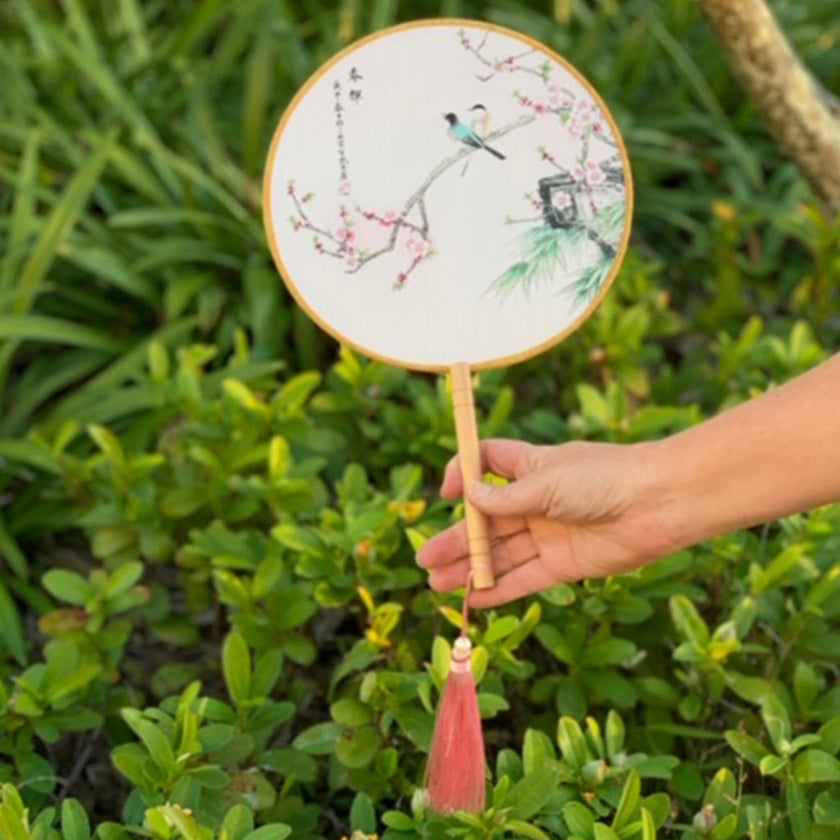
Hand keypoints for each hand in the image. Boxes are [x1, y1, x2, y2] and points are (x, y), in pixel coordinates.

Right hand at [416, 438, 676, 606]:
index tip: (448, 492)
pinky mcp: (564, 564)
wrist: (660, 503)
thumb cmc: (605, 477)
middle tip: (424, 558)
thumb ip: (506, 497)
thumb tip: (469, 498)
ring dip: (469, 568)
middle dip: (456, 539)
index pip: (487, 463)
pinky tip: (473, 598)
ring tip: (437, 584)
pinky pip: (525, 578)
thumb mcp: (547, 482)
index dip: (464, 474)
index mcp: (531, 466)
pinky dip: (499, 589)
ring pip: (501, 553)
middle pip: (486, 520)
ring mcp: (549, 534)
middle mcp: (536, 500)